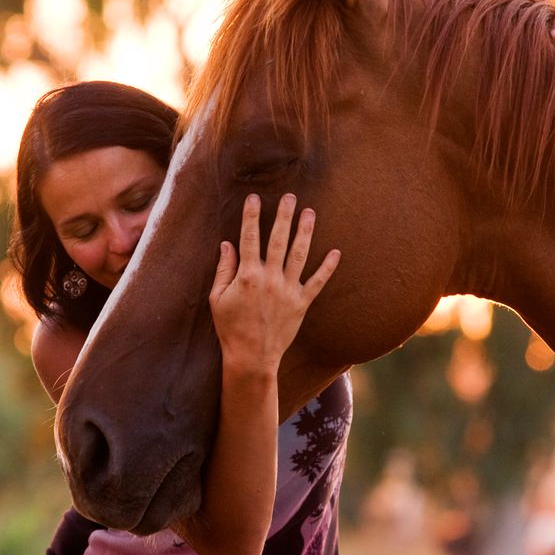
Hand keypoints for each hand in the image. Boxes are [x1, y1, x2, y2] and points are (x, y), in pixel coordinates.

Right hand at [209, 193, 340, 376]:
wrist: (251, 357)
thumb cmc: (230, 328)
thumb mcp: (217, 298)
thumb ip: (224, 270)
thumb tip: (227, 244)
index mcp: (247, 275)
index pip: (249, 238)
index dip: (251, 216)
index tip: (254, 198)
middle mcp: (270, 279)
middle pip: (278, 240)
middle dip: (283, 216)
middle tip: (290, 197)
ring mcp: (288, 290)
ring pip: (299, 254)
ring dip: (305, 232)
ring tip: (310, 213)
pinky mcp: (302, 303)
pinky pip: (317, 282)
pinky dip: (328, 268)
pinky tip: (336, 252)